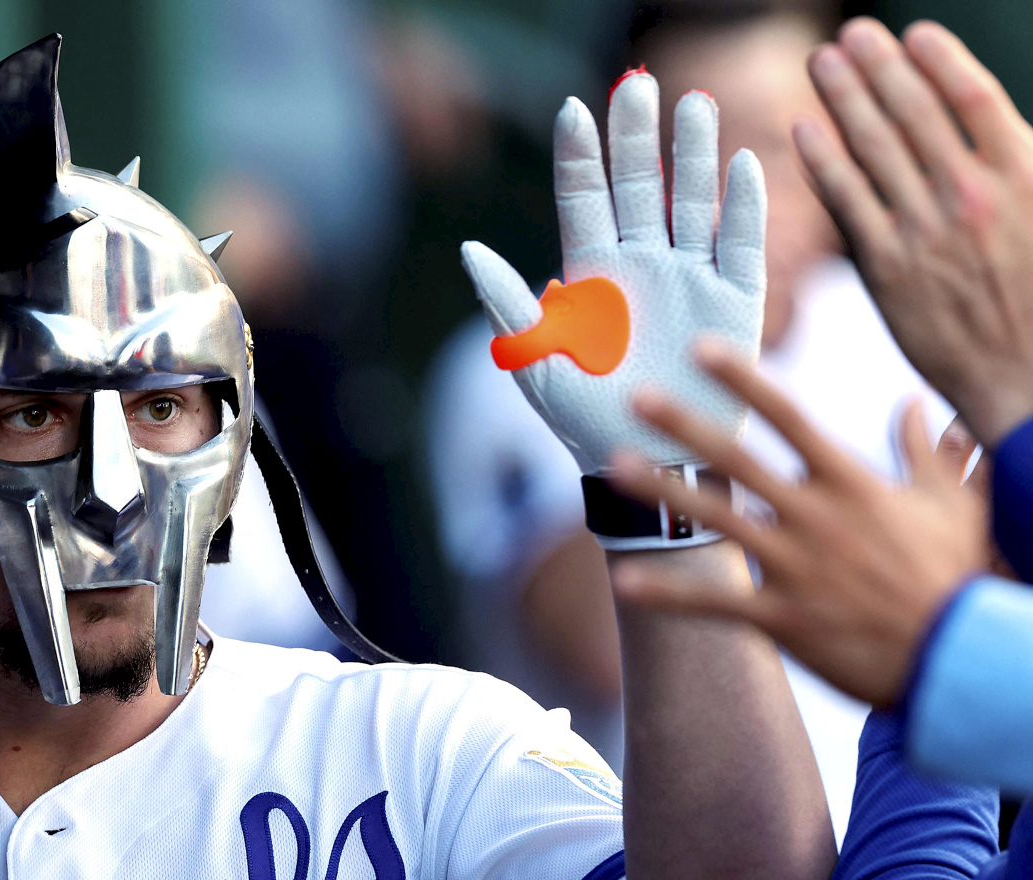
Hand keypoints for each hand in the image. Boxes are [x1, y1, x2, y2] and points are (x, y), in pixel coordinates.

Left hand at [461, 70, 765, 474]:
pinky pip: (741, 246)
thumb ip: (507, 304)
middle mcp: (642, 263)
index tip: (572, 109)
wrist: (645, 462)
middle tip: (638, 84)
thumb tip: (469, 250)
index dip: (579, 156)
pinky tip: (744, 166)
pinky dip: (744, 208)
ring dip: (693, 156)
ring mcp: (690, 276)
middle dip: (636, 137)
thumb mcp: (536, 364)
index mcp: (592, 272)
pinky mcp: (735, 301)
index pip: (584, 199)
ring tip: (693, 104)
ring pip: (692, 202)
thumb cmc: (584, 420)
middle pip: (639, 185)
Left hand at [606, 343, 987, 706]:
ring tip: (613, 468)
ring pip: (716, 520)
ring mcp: (795, 567)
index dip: (744, 381)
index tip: (701, 349)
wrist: (960, 657)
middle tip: (637, 397)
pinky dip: (668, 594)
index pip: (789, 418)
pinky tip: (625, 582)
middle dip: (686, 425)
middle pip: (739, 460)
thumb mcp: (953, 505)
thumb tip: (917, 402)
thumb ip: (925, 451)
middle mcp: (816, 517)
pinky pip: (713, 603)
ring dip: (664, 493)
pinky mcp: (783, 618)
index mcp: (851, 484)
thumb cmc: (958, 577)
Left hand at [797, 18, 1032, 446]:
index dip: (937, 59)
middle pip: (913, 111)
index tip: (911, 32)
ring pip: (874, 147)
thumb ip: (1019, 164)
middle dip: (878, 66)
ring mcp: (924, 230)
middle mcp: (971, 194)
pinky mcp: (887, 268)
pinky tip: (805, 129)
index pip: (972, 97)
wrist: (1026, 378)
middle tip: (850, 34)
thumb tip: (995, 128)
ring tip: (822, 61)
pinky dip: (823, 161)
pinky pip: (847, 202)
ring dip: (844, 97)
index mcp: (1024, 174)